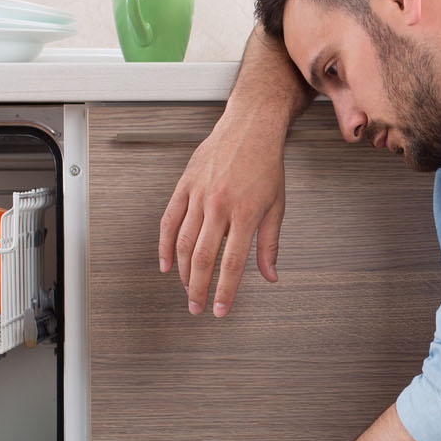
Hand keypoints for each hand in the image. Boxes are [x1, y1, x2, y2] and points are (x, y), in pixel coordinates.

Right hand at [159, 115, 287, 316]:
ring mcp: (198, 195)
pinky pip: (169, 220)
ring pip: (182, 243)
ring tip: (187, 290)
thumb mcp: (277, 207)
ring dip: (182, 272)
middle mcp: (219, 206)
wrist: (249, 129)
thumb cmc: (266, 166)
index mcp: (244, 214)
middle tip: (198, 308)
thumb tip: (269, 276)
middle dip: (198, 289)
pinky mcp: (184, 186)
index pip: (231, 264)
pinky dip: (164, 245)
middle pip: (202, 258)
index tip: (221, 310)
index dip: (224, 291)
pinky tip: (165, 264)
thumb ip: (269, 245)